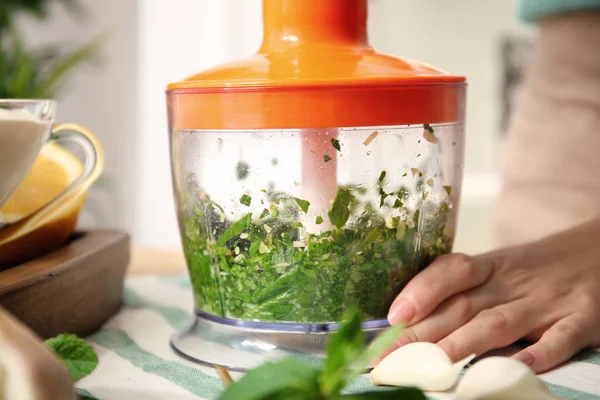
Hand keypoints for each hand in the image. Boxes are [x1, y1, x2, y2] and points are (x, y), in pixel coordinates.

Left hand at [384, 217, 599, 372]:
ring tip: (433, 366)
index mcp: (491, 267)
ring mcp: (547, 301)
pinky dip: (540, 353)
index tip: (393, 317)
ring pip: (499, 323)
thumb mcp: (501, 268)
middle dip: (423, 334)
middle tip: (389, 358)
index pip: (451, 272)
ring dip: (464, 345)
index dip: (420, 291)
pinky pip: (560, 338)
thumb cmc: (537, 267)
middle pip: (463, 307)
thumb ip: (464, 291)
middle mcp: (513, 283)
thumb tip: (410, 319)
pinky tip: (518, 368)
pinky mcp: (582, 319)